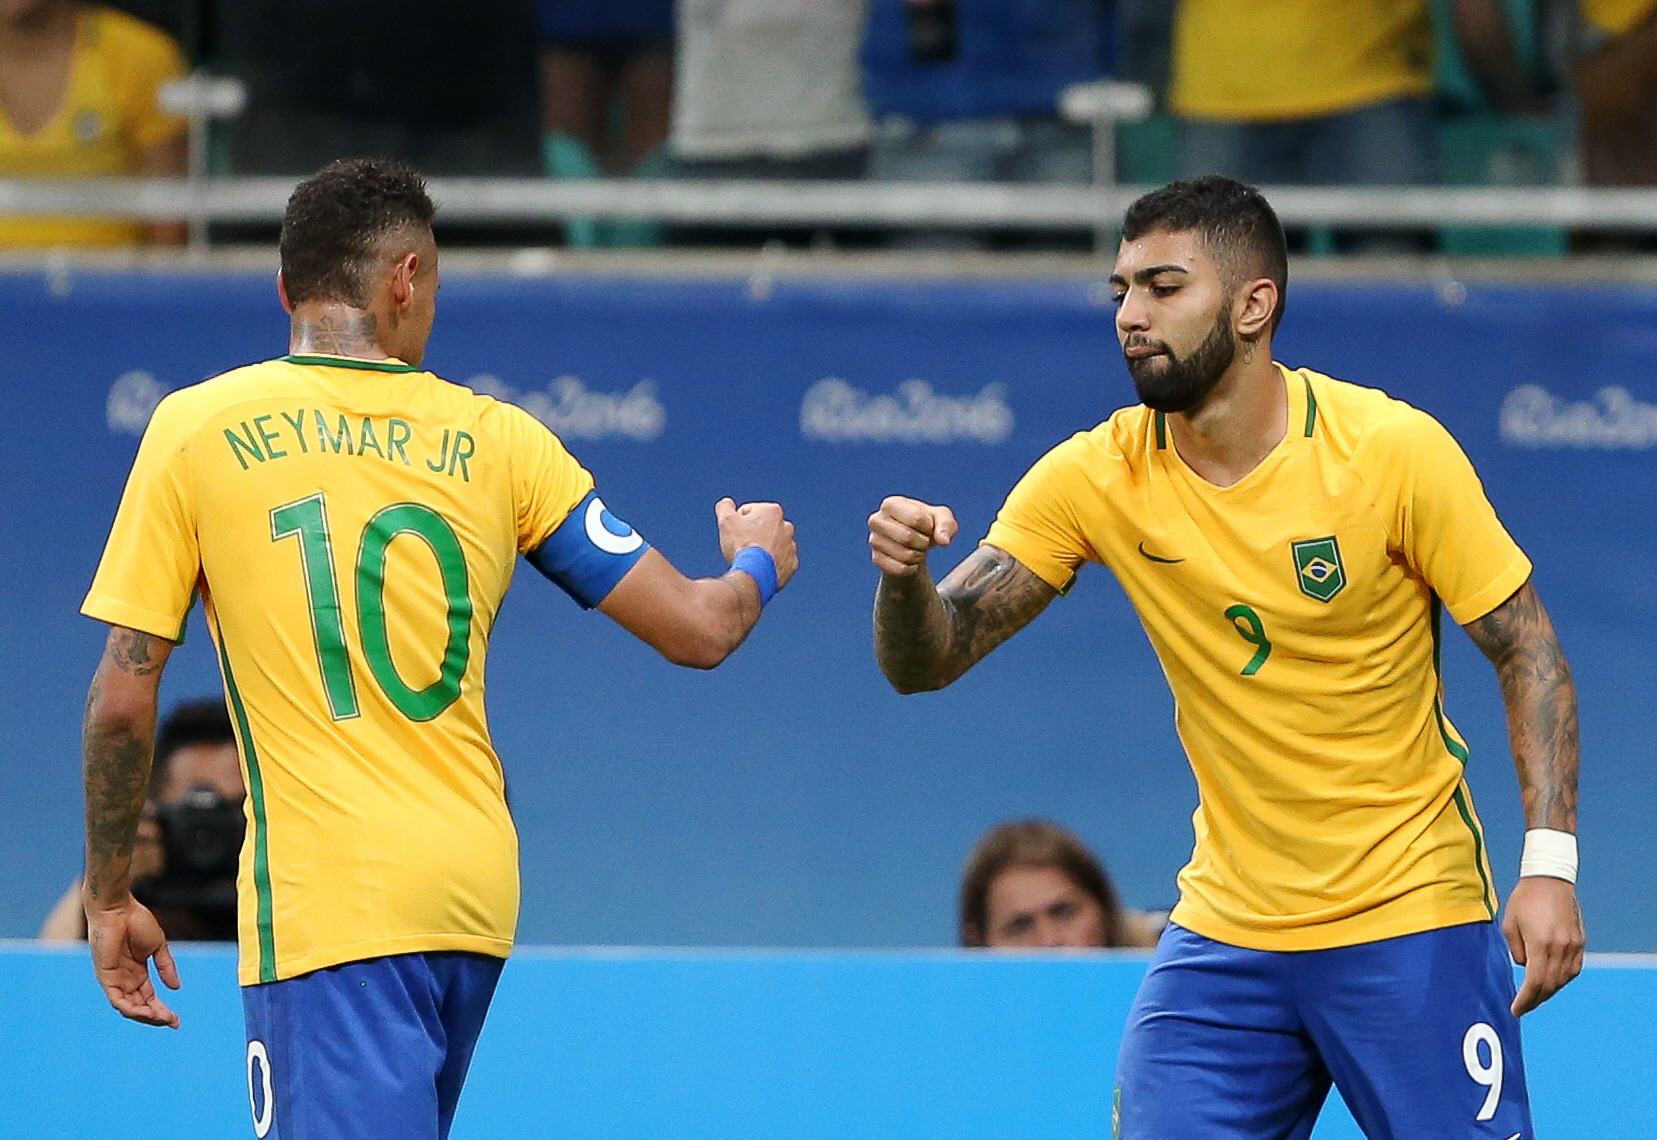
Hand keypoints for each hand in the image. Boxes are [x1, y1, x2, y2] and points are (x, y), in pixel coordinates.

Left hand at [85, 895, 181, 1027]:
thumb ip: (165, 967)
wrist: (118, 909)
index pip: (148, 997)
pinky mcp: (105, 976)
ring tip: (161, 1018)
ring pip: (128, 1006)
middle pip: (140, 1005)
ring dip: (145, 1015)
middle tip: (172, 1022)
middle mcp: (124, 979)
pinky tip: (144, 1012)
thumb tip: (176, 988)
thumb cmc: (136, 921)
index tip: (176, 1020)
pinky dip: (130, 1008)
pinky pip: (116, 999)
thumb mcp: (158, 946)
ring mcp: (114, 979)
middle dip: (156, 1016)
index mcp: (136, 972)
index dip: (161, 1009)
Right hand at [715, 497, 797, 589]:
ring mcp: (791, 546)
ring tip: (752, 558)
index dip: (737, 523)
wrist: (755, 574)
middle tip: (742, 546)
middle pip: (762, 528)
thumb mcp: (726, 521)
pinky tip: (761, 567)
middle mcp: (786, 526)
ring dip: (763, 549)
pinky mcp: (791, 564)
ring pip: (772, 545)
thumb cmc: (741, 545)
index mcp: (773, 511)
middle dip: (752, 535)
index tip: (736, 534)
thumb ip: (725, 507)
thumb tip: (726, 503)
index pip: (748, 512)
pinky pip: (779, 561)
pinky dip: (770, 563)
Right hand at [868, 496, 957, 575]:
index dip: (929, 527)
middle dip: (924, 542)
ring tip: (918, 549)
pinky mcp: (876, 558)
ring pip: (904, 555)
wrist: (912, 541)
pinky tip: (912, 561)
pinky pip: (899, 569)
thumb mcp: (941, 518)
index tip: (928, 526)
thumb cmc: (926, 524)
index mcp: (891, 504)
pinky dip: (912, 568)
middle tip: (924, 541)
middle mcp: (876, 520)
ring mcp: (874, 540)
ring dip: (918, 555)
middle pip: (907, 537)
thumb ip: (946, 524)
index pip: (916, 518)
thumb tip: (944, 540)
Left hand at [1502, 876, 1584, 1015]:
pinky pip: (1573, 969)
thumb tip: (1525, 966)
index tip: (1516, 1010)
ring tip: (1535, 996)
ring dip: (1549, 990)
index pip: (1535, 982)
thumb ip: (1516, 950)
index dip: (1526, 1000)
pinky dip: (1562, 979)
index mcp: (1541, 944)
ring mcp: (1574, 945)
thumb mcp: (1509, 924)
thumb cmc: (1524, 899)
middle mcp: (1561, 948)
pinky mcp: (1580, 941)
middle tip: (1523, 1007)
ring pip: (1564, 979)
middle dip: (1536, 999)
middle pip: (1550, 985)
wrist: (1550, 879)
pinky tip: (1551, 981)